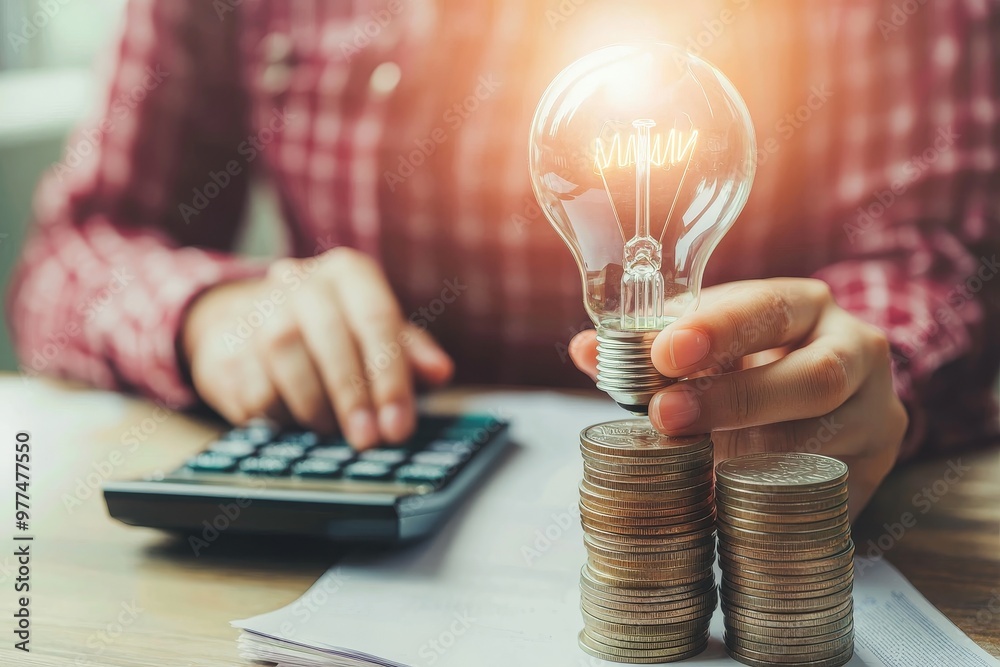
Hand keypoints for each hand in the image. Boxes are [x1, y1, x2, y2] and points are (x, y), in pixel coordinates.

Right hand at [181, 248, 452, 448]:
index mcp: (348, 273)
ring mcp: (258, 308)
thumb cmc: (333, 331)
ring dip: (313, 404)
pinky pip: (251, 382)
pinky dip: (279, 412)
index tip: (398, 425)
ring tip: (332, 428)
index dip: (390, 377)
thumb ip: (410, 351)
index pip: (376, 319)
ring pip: (284, 354)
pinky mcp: (227, 344)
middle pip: (328, 336)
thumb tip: (439, 371)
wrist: (249, 322)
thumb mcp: (379, 333)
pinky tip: (297, 421)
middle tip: (368, 440)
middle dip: (352, 396)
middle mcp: (301, 281)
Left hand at [568, 278, 907, 517]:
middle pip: (812, 378)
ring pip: (825, 440)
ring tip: (692, 473)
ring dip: (754, 459)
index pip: (768, 308)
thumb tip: (586, 350)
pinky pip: (830, 487)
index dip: (719, 329)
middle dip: (736, 400)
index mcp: (804, 306)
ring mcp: (876, 411)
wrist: (834, 391)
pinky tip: (734, 507)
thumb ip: (650, 347)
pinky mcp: (878, 465)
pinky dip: (778, 497)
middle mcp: (855, 351)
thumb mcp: (710, 343)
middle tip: (667, 416)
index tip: (666, 353)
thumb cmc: (754, 360)